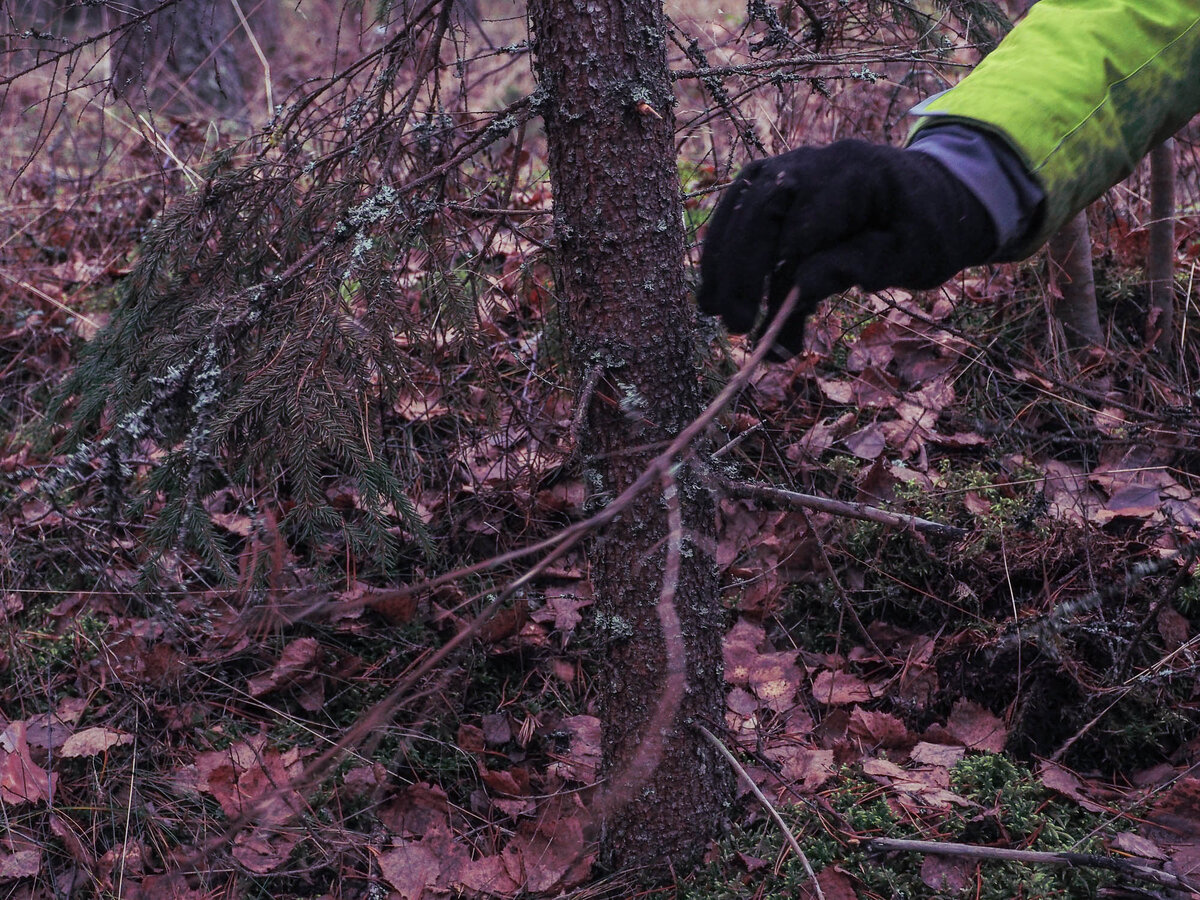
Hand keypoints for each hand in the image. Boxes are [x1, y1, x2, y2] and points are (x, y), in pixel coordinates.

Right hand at [697, 140, 996, 354]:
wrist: (936, 198)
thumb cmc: (929, 230)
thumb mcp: (913, 256)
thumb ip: (861, 266)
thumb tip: (800, 288)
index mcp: (857, 172)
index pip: (801, 220)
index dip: (776, 272)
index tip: (763, 322)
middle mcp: (816, 161)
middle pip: (759, 210)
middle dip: (741, 272)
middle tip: (736, 327)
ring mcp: (791, 167)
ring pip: (739, 210)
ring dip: (722, 265)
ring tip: (715, 314)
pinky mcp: (776, 184)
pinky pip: (738, 213)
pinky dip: (725, 252)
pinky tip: (716, 293)